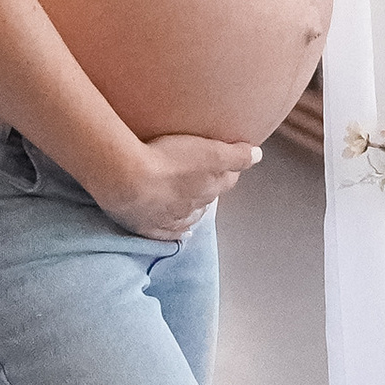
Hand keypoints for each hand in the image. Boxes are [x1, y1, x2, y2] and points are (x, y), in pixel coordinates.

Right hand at [93, 131, 260, 240]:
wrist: (127, 178)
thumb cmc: (168, 160)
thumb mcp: (210, 151)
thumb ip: (237, 155)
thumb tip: (258, 156)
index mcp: (210, 187)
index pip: (227, 178)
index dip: (227, 168)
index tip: (225, 160)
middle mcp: (194, 206)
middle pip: (208, 197)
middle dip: (209, 186)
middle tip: (202, 173)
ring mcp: (170, 218)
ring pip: (189, 216)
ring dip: (193, 208)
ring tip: (190, 198)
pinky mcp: (147, 226)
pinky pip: (167, 233)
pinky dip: (176, 231)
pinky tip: (181, 232)